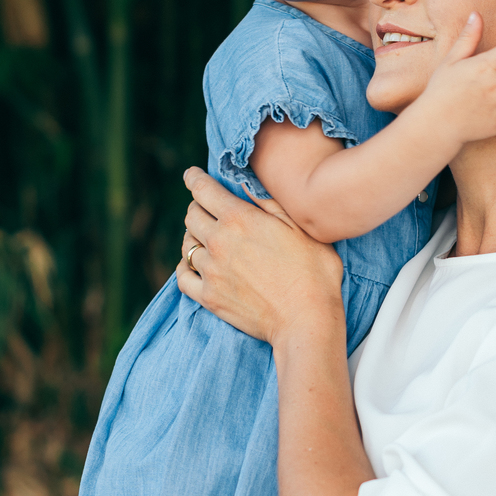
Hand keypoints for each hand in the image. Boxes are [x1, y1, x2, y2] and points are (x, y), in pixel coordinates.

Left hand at [176, 168, 344, 346]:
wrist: (307, 320)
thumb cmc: (313, 272)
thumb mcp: (300, 227)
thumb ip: (269, 203)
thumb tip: (247, 184)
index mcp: (239, 219)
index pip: (203, 189)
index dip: (194, 178)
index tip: (191, 175)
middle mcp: (218, 241)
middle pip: (191, 216)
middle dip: (198, 208)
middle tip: (208, 210)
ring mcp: (210, 271)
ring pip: (187, 245)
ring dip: (194, 238)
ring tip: (206, 238)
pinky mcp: (209, 297)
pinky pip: (182, 277)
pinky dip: (185, 267)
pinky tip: (193, 265)